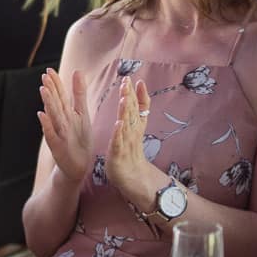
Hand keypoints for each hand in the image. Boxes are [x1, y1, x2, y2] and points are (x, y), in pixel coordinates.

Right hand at [37, 67, 93, 180]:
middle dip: (50, 89)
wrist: (79, 165)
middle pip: (55, 103)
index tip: (50, 70)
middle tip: (45, 76)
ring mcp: (58, 133)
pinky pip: (51, 134)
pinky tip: (42, 115)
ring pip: (53, 116)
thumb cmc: (79, 138)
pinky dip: (46, 125)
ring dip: (48, 103)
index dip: (56, 83)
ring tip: (43, 90)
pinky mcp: (57, 146)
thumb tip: (77, 71)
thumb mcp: (82, 113)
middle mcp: (60, 121)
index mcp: (66, 113)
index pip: (60, 95)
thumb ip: (79, 93)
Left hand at [103, 76, 161, 205]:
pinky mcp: (118, 154)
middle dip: (130, 96)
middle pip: (133, 112)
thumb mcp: (134, 131)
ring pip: (127, 125)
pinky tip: (119, 124)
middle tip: (127, 81)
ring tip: (125, 98)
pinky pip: (119, 143)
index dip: (137, 94)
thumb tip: (135, 95)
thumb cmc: (130, 152)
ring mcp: (126, 143)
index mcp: (135, 127)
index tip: (134, 79)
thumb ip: (135, 113)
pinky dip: (119, 134)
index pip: (138, 108)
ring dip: (126, 111)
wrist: (132, 178)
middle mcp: (132, 133)